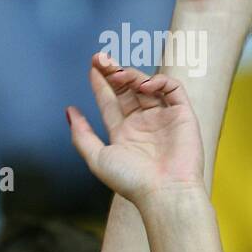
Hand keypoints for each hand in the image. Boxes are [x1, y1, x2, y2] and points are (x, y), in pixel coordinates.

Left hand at [67, 54, 204, 205]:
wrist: (164, 192)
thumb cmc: (131, 181)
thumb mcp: (98, 158)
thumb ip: (82, 135)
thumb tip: (69, 111)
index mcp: (123, 134)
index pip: (110, 101)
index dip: (102, 82)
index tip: (93, 64)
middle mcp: (143, 124)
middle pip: (127, 89)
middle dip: (114, 72)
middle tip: (101, 58)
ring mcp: (163, 118)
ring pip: (147, 85)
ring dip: (131, 76)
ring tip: (118, 75)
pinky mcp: (182, 114)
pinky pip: (171, 88)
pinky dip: (158, 81)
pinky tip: (143, 85)